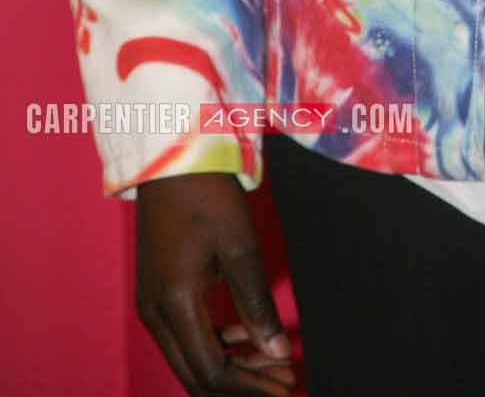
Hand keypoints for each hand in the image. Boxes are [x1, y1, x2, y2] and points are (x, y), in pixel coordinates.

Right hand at [136, 173, 297, 396]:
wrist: (171, 157)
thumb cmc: (207, 195)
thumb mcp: (239, 248)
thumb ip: (256, 305)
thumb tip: (278, 351)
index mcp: (173, 305)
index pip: (211, 371)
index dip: (251, 386)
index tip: (286, 385)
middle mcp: (154, 315)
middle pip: (196, 375)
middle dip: (243, 384)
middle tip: (285, 379)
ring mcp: (150, 306)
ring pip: (190, 359)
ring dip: (232, 366)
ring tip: (274, 360)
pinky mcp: (155, 294)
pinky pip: (184, 337)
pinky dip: (216, 345)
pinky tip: (245, 334)